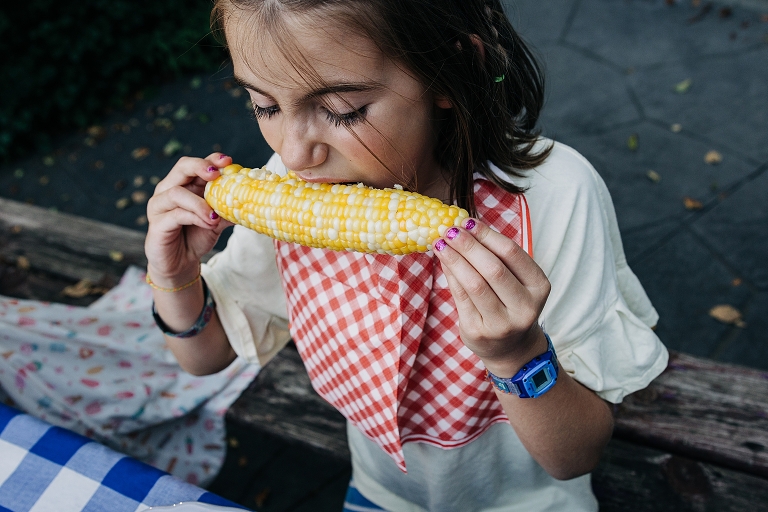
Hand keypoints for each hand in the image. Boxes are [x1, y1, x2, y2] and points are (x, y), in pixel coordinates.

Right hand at [144, 153, 233, 286]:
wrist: (180, 264)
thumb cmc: (196, 237)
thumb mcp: (217, 221)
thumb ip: (228, 209)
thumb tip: (251, 200)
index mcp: (185, 185)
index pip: (196, 164)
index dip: (211, 160)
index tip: (228, 161)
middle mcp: (168, 190)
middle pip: (182, 168)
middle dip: (200, 167)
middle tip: (217, 174)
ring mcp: (159, 206)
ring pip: (176, 193)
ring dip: (200, 203)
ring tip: (215, 216)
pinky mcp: (157, 224)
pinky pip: (175, 215)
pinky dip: (194, 217)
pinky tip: (208, 223)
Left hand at [433, 219, 550, 375]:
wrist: (510, 348)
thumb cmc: (511, 304)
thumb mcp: (517, 281)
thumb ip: (497, 257)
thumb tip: (464, 227)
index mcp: (539, 287)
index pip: (511, 253)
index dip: (487, 235)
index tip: (468, 222)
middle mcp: (524, 308)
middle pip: (493, 269)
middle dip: (468, 246)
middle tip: (450, 230)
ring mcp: (502, 324)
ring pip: (474, 284)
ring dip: (454, 259)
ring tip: (440, 243)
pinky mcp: (478, 332)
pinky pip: (460, 297)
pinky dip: (450, 275)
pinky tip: (443, 261)